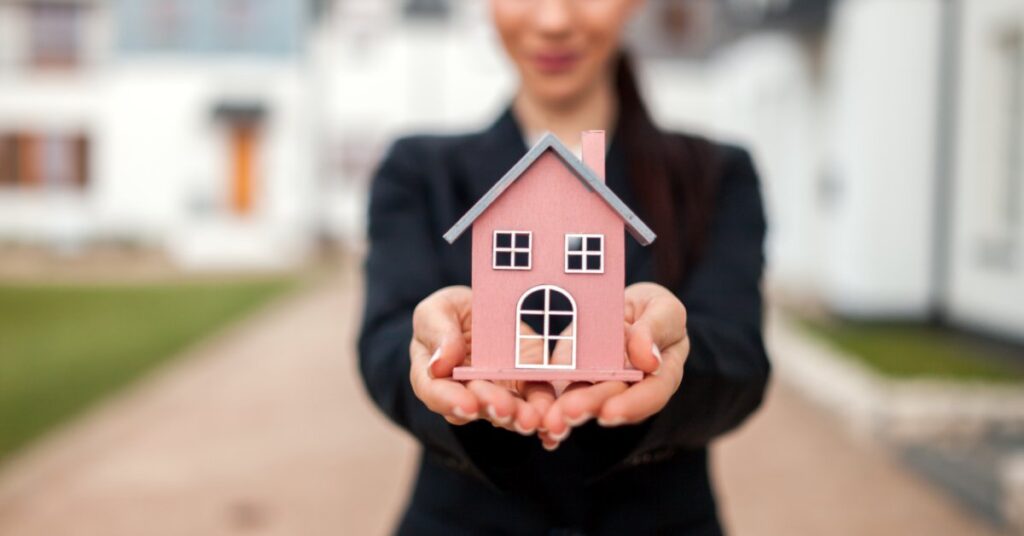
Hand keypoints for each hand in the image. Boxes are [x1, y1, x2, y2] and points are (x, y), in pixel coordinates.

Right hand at [409, 286, 550, 433]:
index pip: (435, 391)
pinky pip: (535, 403)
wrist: (487, 306)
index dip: (449, 401)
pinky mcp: (526, 387)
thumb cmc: (453, 312)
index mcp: (435, 375)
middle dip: (492, 407)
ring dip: (519, 417)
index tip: (467, 405)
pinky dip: (543, 413)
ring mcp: (498, 393)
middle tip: (504, 409)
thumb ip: (436, 332)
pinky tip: (552, 420)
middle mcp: (465, 392)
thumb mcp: (437, 310)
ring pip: (508, 411)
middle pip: (476, 406)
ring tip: (531, 418)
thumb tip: (439, 364)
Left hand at [538, 283, 688, 448]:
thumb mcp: (662, 309)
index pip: (653, 393)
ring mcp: (601, 386)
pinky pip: (563, 394)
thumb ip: (657, 329)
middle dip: (590, 406)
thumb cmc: (651, 309)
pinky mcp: (575, 380)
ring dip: (567, 409)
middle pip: (613, 401)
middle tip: (569, 412)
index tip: (609, 412)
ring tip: (551, 417)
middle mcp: (631, 388)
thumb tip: (649, 360)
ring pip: (585, 400)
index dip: (633, 405)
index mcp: (660, 373)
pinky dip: (550, 407)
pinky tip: (536, 419)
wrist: (621, 305)